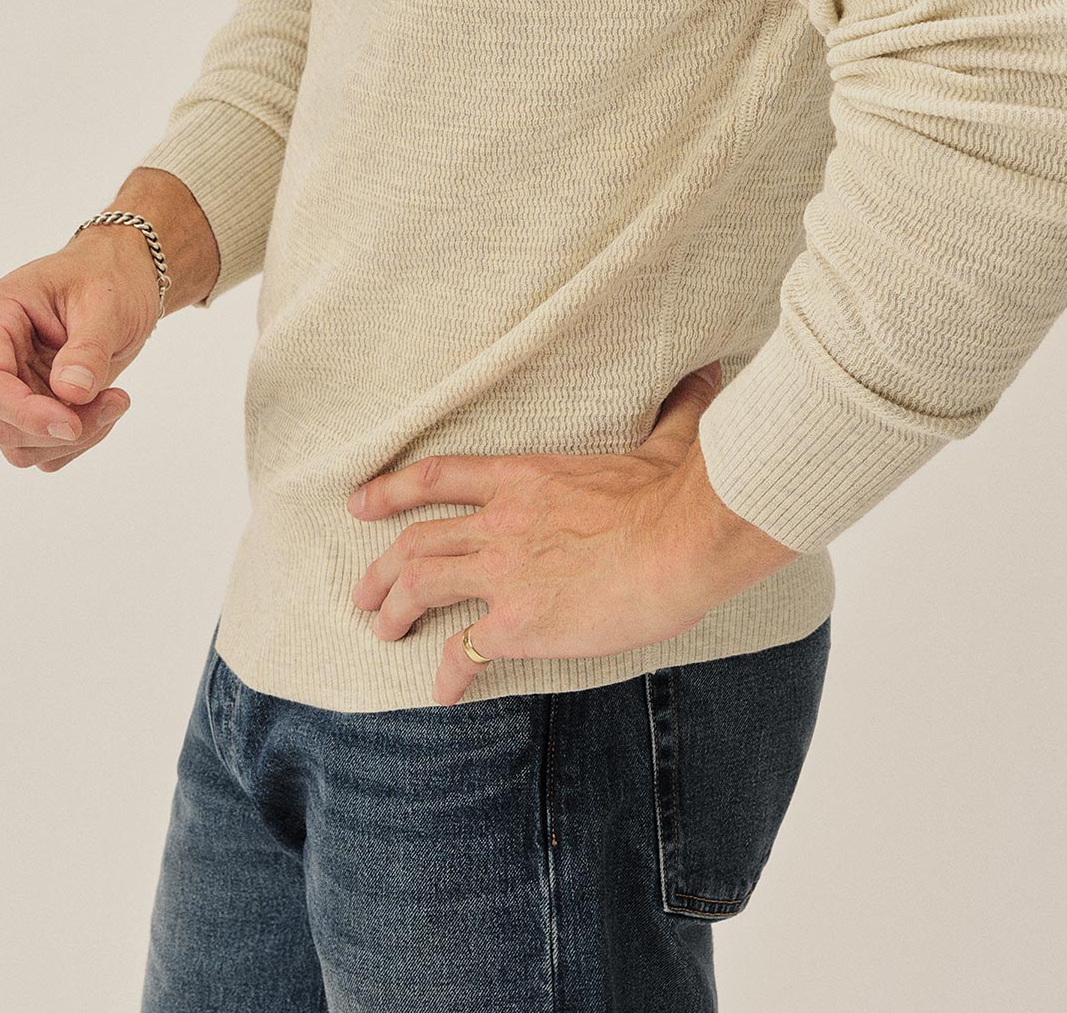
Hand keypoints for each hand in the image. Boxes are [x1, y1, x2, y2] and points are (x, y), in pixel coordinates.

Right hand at [0, 230, 154, 471]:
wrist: (119, 280)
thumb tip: (70, 392)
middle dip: (61, 426)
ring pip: (19, 445)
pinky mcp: (24, 407)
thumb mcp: (107, 302)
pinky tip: (102, 408)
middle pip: (2, 422)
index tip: (72, 424)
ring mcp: (3, 385)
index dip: (23, 412)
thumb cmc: (107, 278)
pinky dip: (75, 442)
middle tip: (117, 401)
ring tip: (116, 401)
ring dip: (73, 438)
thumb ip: (89, 347)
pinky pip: (39, 449)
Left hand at [346, 362, 797, 702]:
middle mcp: (501, 522)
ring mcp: (505, 572)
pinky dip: (447, 673)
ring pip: (422, 586)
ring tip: (383, 629)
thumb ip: (676, 410)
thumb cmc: (677, 492)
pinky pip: (465, 651)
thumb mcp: (670, 439)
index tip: (359, 503)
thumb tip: (706, 376)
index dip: (392, 490)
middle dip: (381, 568)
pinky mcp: (520, 622)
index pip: (440, 476)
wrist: (684, 539)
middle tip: (363, 591)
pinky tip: (442, 690)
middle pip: (417, 541)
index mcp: (526, 478)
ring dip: (394, 610)